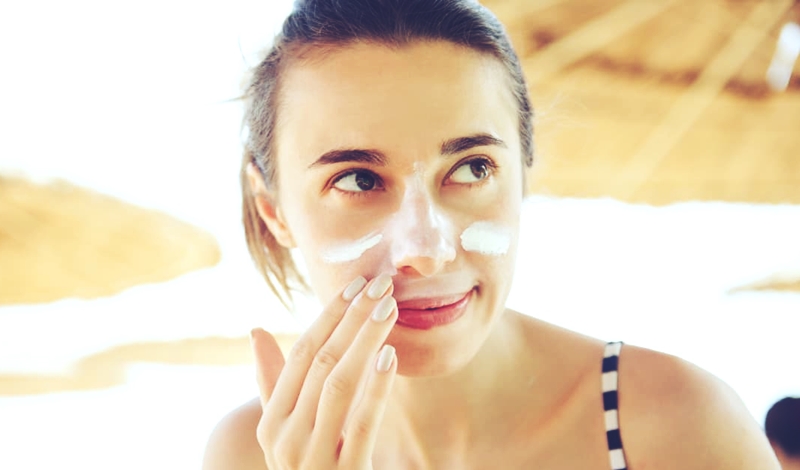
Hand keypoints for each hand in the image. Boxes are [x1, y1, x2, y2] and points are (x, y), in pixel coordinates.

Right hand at [250, 274, 397, 468]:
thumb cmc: (308, 469)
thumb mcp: (286, 432)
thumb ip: (273, 383)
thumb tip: (256, 329)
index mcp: (273, 421)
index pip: (300, 354)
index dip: (329, 315)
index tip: (355, 284)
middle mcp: (285, 438)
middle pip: (321, 362)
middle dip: (352, 318)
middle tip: (380, 284)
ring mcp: (313, 458)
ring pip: (338, 385)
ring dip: (365, 341)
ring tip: (389, 308)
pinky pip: (362, 424)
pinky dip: (375, 389)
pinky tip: (391, 357)